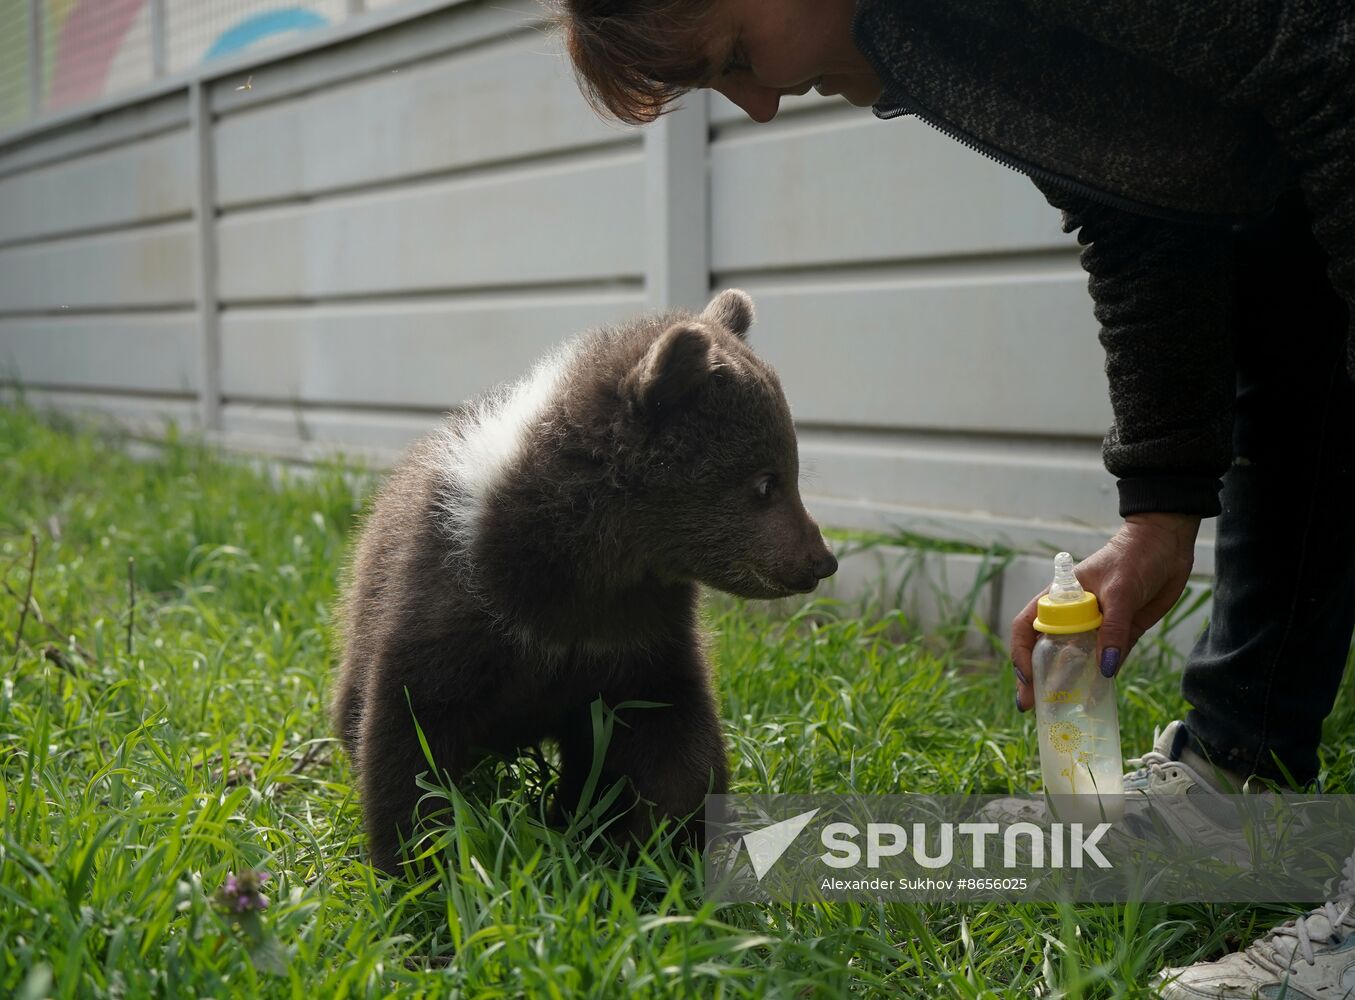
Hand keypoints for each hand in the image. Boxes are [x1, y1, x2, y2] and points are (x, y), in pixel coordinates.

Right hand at [1009, 512, 1201, 710]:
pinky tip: (1093, 700)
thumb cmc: (1136, 557)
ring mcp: (1096, 626)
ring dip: (1065, 684)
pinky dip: (1099, 681)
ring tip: (1057, 711)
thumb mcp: (1122, 591)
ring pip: (1074, 660)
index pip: (1027, 627)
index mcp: (1059, 597)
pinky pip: (1106, 661)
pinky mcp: (1120, 634)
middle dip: (1035, 678)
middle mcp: (1073, 615)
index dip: (1021, 653)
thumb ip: (1113, 629)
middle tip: (1031, 706)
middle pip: (1044, 649)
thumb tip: (1105, 670)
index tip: (1028, 678)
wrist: (1168, 546)